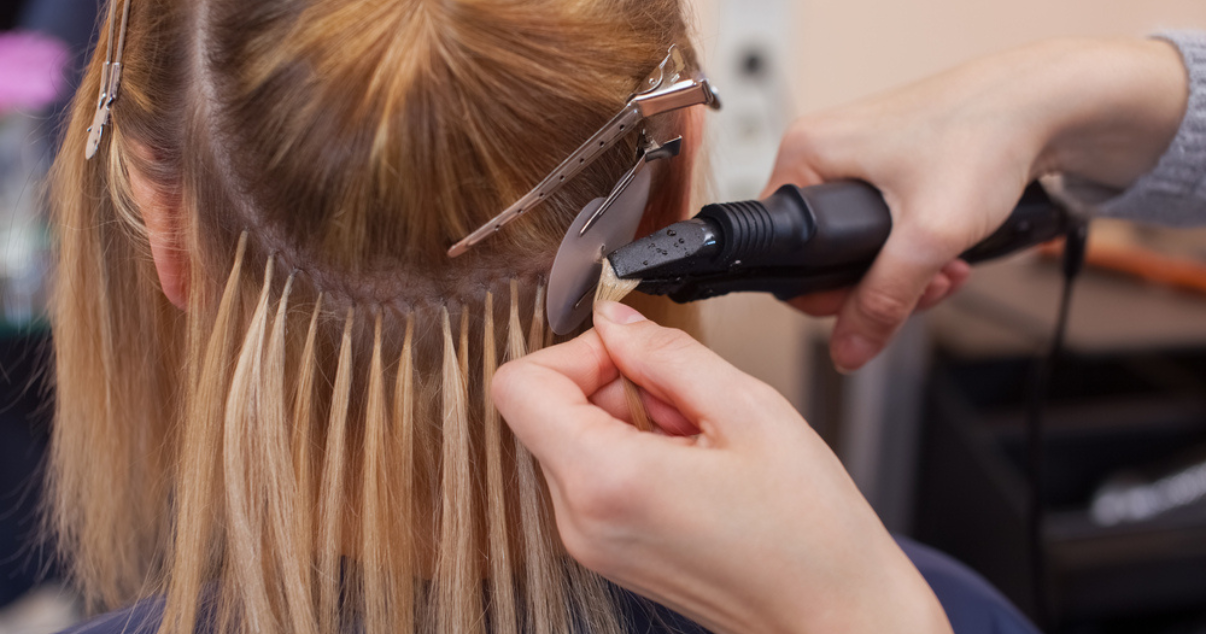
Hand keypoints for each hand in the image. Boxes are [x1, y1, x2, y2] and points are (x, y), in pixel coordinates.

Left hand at [492, 302, 951, 633]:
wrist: (835, 617)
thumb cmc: (809, 534)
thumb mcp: (748, 410)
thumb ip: (667, 352)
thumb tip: (617, 321)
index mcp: (604, 481)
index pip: (519, 385)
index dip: (574, 351)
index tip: (631, 354)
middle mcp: (580, 520)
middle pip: (546, 411)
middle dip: (613, 386)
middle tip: (686, 403)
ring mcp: (590, 543)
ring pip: (572, 440)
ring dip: (630, 420)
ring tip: (700, 440)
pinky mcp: (609, 552)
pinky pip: (594, 477)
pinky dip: (635, 454)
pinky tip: (695, 466)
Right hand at [766, 37, 1187, 371]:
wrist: (1043, 104)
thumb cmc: (985, 136)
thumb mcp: (928, 235)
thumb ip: (882, 300)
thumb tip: (848, 351)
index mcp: (804, 154)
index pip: (782, 252)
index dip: (826, 294)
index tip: (873, 303)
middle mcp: (820, 150)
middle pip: (820, 254)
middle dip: (877, 284)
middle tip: (923, 287)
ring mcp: (852, 155)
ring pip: (854, 244)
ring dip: (902, 271)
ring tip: (945, 270)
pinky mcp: (883, 162)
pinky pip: (878, 225)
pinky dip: (912, 247)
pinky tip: (947, 251)